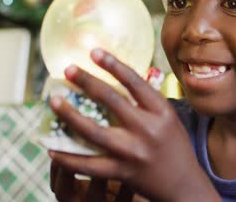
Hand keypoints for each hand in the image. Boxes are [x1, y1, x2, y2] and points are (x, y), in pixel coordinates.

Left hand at [48, 49, 219, 201]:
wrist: (183, 183)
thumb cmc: (175, 145)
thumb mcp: (169, 118)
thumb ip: (148, 101)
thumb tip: (119, 78)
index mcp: (161, 112)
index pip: (134, 82)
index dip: (113, 65)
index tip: (94, 52)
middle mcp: (147, 129)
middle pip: (111, 100)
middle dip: (87, 81)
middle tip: (68, 69)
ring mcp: (133, 152)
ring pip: (94, 131)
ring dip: (70, 115)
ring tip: (54, 101)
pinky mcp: (122, 172)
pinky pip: (89, 164)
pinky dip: (69, 157)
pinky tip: (52, 148)